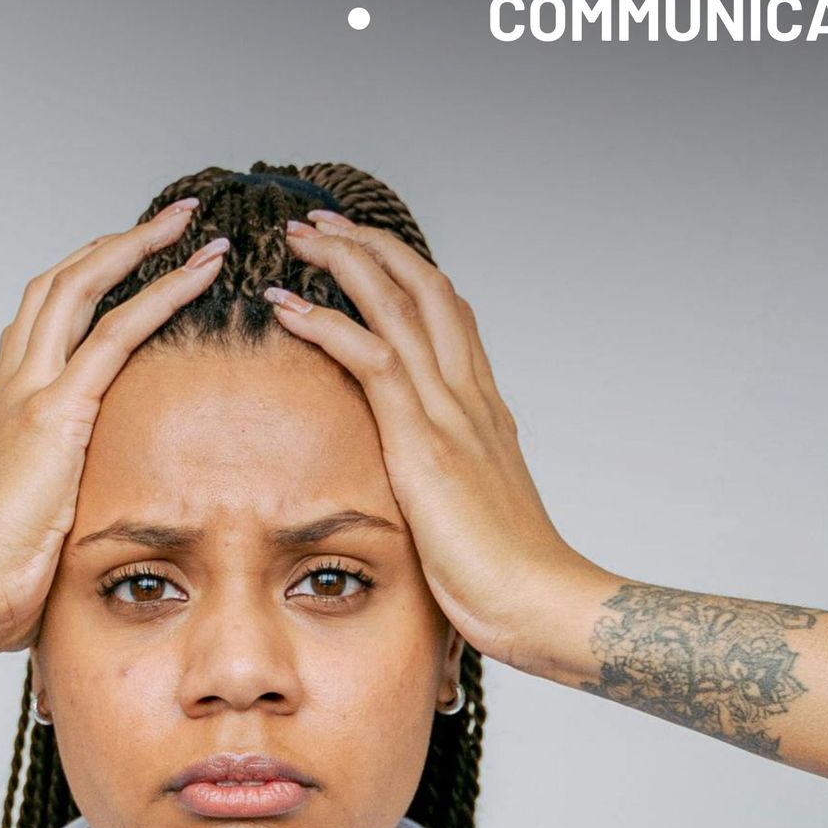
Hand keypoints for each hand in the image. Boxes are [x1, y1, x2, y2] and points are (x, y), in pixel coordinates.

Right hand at [0, 201, 231, 653]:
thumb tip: (85, 527)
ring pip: (83, 287)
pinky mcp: (57, 413)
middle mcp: (11, 386)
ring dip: (140, 246)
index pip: (42, 322)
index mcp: (4, 410)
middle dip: (112, 245)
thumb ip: (58, 505)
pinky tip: (200, 271)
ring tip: (190, 224)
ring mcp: (30, 393)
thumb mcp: (33, 526)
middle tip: (167, 221)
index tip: (125, 262)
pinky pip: (118, 331)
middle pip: (57, 285)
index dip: (83, 282)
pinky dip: (163, 292)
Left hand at [271, 209, 600, 675]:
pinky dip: (326, 323)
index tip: (365, 255)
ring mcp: (451, 413)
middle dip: (372, 246)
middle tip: (321, 224)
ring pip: (398, 304)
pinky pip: (372, 359)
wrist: (540, 603)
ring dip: (344, 262)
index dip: (407, 276)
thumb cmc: (511, 581)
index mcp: (484, 412)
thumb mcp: (477, 520)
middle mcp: (471, 397)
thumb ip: (455, 492)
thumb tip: (433, 501)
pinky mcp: (424, 441)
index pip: (450, 317)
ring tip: (299, 238)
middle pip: (426, 288)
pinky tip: (287, 306)